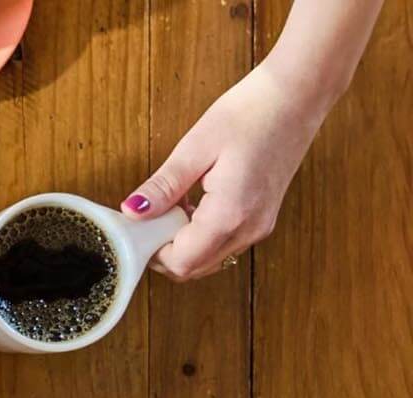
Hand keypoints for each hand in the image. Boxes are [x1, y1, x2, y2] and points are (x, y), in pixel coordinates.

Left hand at [121, 64, 327, 280]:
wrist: (299, 95)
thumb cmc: (253, 112)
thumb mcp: (195, 148)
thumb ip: (163, 187)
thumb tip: (132, 212)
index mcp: (231, 214)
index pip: (181, 263)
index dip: (151, 252)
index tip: (135, 229)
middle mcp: (250, 229)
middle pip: (194, 268)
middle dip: (164, 251)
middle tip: (148, 217)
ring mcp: (260, 226)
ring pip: (209, 259)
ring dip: (182, 243)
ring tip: (172, 204)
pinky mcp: (263, 217)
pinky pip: (224, 242)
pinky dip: (201, 234)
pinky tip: (192, 203)